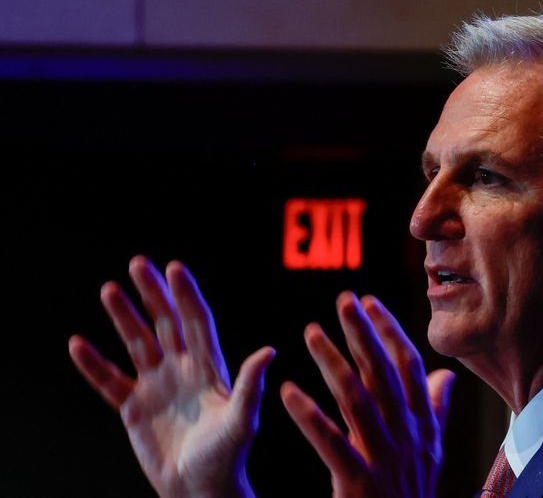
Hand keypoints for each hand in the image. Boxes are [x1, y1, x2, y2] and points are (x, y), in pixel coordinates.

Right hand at [69, 256, 274, 497]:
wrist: (201, 490)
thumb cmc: (227, 457)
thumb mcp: (242, 420)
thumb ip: (251, 386)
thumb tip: (269, 350)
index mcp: (209, 368)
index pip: (196, 322)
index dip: (186, 296)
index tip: (174, 268)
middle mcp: (182, 370)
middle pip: (165, 323)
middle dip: (152, 293)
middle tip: (138, 262)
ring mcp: (157, 386)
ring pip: (137, 343)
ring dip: (123, 317)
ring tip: (109, 289)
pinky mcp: (134, 408)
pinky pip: (110, 381)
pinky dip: (94, 365)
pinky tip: (78, 344)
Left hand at [280, 292, 455, 497]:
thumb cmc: (412, 492)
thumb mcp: (432, 452)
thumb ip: (436, 411)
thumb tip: (445, 376)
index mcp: (422, 425)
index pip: (409, 366)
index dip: (390, 331)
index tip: (370, 302)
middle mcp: (406, 435)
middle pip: (383, 373)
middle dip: (363, 332)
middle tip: (343, 299)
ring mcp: (383, 458)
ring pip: (357, 399)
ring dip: (332, 362)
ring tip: (311, 333)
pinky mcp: (358, 483)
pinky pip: (332, 443)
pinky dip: (310, 416)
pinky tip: (289, 392)